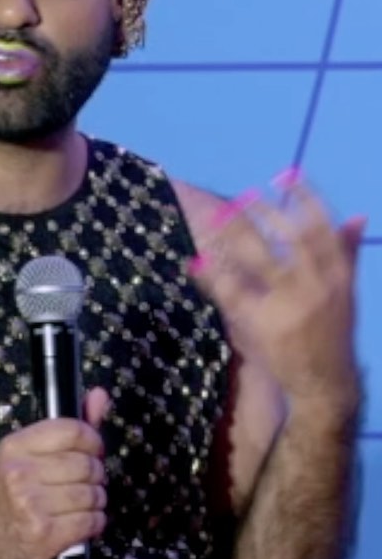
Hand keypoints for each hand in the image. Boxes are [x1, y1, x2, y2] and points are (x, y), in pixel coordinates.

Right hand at [0, 388, 109, 558]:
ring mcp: (31, 504)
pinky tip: (83, 523)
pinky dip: (95, 523)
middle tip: (87, 483)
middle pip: (86, 465)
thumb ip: (69, 426)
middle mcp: (20, 472)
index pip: (73, 431)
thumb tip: (100, 395)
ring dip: (97, 501)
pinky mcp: (44, 533)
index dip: (93, 441)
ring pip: (92, 494)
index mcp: (16, 446)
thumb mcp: (29, 455)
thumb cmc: (12, 495)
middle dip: (96, 476)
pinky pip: (91, 521)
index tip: (93, 452)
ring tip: (84, 504)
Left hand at [189, 172, 364, 412]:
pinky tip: (198, 264)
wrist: (326, 384)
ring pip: (262, 259)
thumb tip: (359, 216)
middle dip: (266, 213)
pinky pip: (236, 294)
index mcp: (339, 275)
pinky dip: (215, 278)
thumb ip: (347, 252)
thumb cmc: (333, 333)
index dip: (305, 198)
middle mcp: (318, 287)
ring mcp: (291, 306)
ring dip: (239, 234)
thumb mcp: (346, 292)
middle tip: (243, 195)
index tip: (286, 174)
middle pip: (291, 238)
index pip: (323, 228)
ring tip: (220, 215)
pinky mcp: (266, 326)